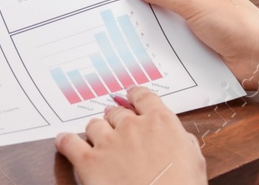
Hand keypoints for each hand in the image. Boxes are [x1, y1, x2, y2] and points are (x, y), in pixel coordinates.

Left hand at [56, 87, 206, 184]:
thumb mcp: (195, 162)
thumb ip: (183, 142)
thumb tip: (179, 138)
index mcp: (160, 123)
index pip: (143, 96)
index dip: (135, 96)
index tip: (131, 96)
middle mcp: (132, 126)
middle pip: (116, 112)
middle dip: (116, 119)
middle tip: (116, 127)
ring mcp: (108, 142)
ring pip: (94, 125)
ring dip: (96, 132)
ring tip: (98, 141)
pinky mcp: (89, 161)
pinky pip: (69, 143)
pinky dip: (65, 142)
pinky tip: (63, 142)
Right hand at [124, 0, 258, 93]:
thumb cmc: (241, 25)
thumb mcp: (195, 4)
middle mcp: (194, 2)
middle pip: (158, 0)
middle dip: (140, 5)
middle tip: (109, 5)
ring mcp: (193, 26)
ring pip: (162, 24)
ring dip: (149, 29)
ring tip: (118, 27)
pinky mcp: (193, 48)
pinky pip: (169, 45)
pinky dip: (158, 47)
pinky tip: (139, 49)